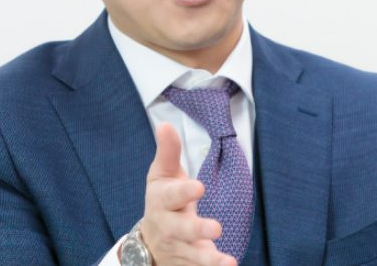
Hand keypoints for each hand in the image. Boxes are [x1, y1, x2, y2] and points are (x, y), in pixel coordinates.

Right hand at [141, 123, 236, 265]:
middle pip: (181, 230)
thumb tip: (165, 124)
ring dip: (208, 259)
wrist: (150, 242)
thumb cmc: (162, 200)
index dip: (184, 192)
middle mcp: (169, 226)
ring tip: (226, 262)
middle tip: (216, 228)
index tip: (199, 187)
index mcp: (162, 201)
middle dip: (196, 229)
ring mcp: (180, 248)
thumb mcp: (162, 174)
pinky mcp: (190, 262)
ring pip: (193, 255)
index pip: (171, 196)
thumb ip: (168, 152)